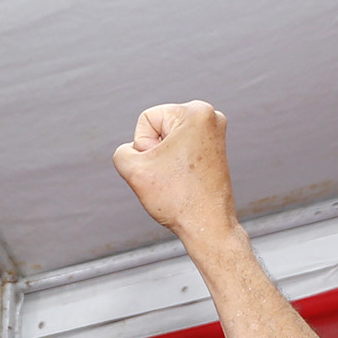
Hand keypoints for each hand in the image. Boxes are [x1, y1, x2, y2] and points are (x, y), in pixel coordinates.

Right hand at [112, 99, 237, 242]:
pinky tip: (184, 179)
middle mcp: (210, 115)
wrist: (207, 225)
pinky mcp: (216, 147)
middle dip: (156, 151)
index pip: (146, 119)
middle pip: (159, 127)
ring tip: (178, 177)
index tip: (161, 166)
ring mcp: (216, 131)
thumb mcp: (133, 170)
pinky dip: (177, 163)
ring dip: (165, 158)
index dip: (144, 146)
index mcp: (195, 112)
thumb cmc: (177, 199)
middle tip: (170, 173)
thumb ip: (122, 151)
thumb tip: (136, 150)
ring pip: (169, 139)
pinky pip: (181, 148)